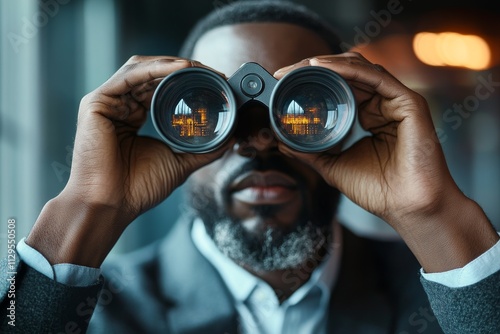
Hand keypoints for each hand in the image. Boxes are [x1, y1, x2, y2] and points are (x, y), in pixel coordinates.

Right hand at [66, 56, 227, 218]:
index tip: (214, 82)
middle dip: (182, 69)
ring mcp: (107, 104)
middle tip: (211, 71)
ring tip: (198, 66)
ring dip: (171, 64)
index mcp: (134, 117)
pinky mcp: (96, 103)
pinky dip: (155, 69)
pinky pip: (129, 77)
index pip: (160, 88)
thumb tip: (232, 137)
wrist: (112, 205)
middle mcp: (120, 107)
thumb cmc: (140, 188)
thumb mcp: (181, 162)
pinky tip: (179, 68)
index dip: (185, 81)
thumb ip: (205, 148)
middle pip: (151, 74)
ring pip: (141, 69)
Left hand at [275, 52, 498, 270]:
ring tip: (300, 66)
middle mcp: (380, 104)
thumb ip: (310, 152)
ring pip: (359, 69)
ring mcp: (395, 101)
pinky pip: (376, 77)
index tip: (282, 82)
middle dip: (313, 68)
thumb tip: (282, 141)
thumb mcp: (333, 166)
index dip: (311, 81)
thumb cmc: (379, 190)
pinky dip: (348, 69)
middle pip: (345, 73)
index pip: (338, 87)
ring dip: (327, 64)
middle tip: (285, 71)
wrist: (408, 209)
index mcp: (366, 116)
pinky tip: (324, 67)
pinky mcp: (408, 102)